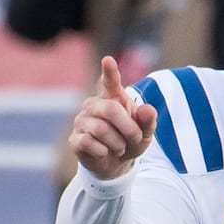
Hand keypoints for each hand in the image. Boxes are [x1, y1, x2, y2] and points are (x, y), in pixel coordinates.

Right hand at [69, 56, 157, 179]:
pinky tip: (105, 152)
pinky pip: (89, 143)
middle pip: (110, 110)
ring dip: (118, 143)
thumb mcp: (146, 132)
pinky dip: (104, 152)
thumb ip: (149, 120)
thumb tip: (147, 109)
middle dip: (129, 128)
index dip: (109, 71)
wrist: (116, 164)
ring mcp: (81, 121)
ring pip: (100, 129)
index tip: (108, 60)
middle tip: (136, 138)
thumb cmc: (131, 141)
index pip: (110, 82)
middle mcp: (94, 105)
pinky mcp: (74, 139)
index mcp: (113, 97)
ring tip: (120, 147)